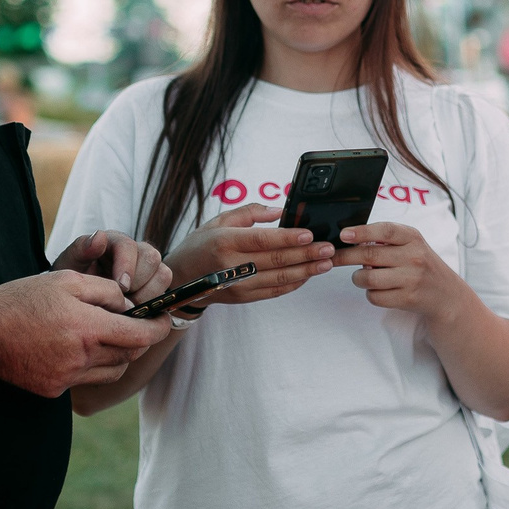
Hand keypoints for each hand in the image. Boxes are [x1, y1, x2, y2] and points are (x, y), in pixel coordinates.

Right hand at [0, 270, 169, 396]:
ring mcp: (66, 377)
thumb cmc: (23, 298)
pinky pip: (85, 380)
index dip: (158, 327)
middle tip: (136, 324)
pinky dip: (90, 366)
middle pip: (129, 355)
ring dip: (118, 356)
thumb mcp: (67, 280)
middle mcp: (80, 357)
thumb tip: (129, 304)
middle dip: (139, 340)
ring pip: (111, 372)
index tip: (163, 319)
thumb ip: (105, 290)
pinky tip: (74, 349)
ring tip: (106, 336)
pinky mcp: (53, 390)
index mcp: (87, 328)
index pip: (140, 335)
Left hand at [52, 228, 169, 305]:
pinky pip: (165, 292)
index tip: (121, 287)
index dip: (128, 266)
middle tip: (124, 300)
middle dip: (140, 282)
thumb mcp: (69, 263)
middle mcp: (135, 252)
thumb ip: (82, 249)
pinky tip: (137, 314)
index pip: (129, 246)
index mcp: (115, 242)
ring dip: (148, 294)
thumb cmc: (72, 278)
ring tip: (128, 308)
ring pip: (163, 275)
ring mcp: (148, 269)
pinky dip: (154, 305)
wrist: (76, 297)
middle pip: (152, 258)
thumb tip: (99, 236)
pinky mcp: (154, 286)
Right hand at [166, 205, 335, 307]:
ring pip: (278, 278)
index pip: (262, 239)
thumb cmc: (200, 245)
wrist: (179, 280)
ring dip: (306, 271)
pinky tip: (308, 275)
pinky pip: (273, 291)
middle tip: (328, 249)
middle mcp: (230, 265)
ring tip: (326, 263)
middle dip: (306, 255)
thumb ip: (249, 212)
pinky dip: (293, 284)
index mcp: (224, 241)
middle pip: (275, 260)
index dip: (288, 238)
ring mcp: (236, 285)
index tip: (311, 234)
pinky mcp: (242, 298)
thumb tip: (279, 211)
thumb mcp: (218, 220)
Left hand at [336, 221, 463, 319]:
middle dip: (345, 257)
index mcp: (413, 238)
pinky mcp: (407, 299)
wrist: (446, 294)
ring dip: (358, 278)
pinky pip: (375, 297)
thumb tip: (351, 238)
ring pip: (368, 278)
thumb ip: (387, 239)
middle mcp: (414, 257)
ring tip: (362, 276)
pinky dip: (370, 293)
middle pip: (370, 255)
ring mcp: (411, 279)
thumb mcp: (412, 244)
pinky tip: (378, 289)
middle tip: (333, 258)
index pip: (385, 230)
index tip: (344, 235)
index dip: (362, 231)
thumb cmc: (421, 264)